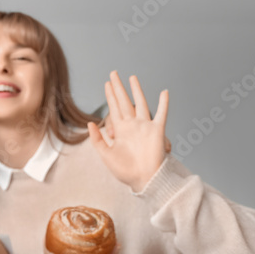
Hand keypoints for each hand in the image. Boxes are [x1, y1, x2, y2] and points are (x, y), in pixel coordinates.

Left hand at [89, 71, 167, 191]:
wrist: (143, 180)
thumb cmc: (125, 170)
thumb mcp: (106, 155)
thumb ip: (97, 139)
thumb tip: (90, 123)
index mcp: (120, 130)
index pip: (113, 108)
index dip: (110, 96)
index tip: (107, 84)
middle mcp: (132, 125)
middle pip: (124, 101)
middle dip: (118, 88)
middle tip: (113, 73)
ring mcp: (145, 126)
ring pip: (140, 103)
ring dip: (137, 90)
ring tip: (132, 77)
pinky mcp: (157, 131)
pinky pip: (162, 114)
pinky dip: (163, 104)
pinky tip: (164, 92)